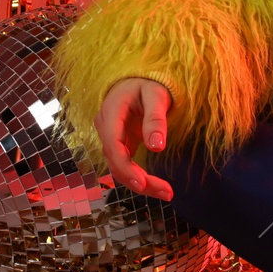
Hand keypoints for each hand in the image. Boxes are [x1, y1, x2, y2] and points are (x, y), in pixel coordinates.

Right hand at [96, 77, 175, 199]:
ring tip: (166, 192)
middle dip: (138, 180)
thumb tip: (157, 148)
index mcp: (111, 113)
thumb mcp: (157, 95)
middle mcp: (106, 128)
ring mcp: (111, 137)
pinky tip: (156, 186)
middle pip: (116, 161)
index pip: (112, 146)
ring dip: (140, 183)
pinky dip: (139, 176)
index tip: (142, 183)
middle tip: (166, 192)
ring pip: (119, 167)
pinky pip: (125, 164)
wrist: (139, 78)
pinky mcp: (120, 144)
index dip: (125, 167)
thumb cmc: (149, 83)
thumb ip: (156, 119)